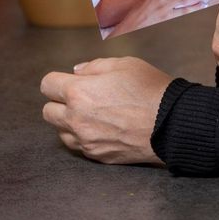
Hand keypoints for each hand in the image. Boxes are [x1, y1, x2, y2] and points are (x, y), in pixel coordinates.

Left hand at [40, 57, 171, 164]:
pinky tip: (101, 128)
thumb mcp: (125, 64)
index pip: (47, 85)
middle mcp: (76, 118)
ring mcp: (85, 140)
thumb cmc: (150, 90)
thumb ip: (95, 66)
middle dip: (60, 102)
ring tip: (93, 114)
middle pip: (48, 111)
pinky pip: (78, 146)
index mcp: (79, 92)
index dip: (57, 80)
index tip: (69, 81)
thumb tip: (77, 72)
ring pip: (61, 131)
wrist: (171, 123)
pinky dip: (83, 137)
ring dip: (70, 121)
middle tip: (81, 97)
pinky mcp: (96, 155)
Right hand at [109, 0, 205, 36]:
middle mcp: (163, 4)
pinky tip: (195, 14)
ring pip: (184, 8)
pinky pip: (180, 17)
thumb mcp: (147, 0)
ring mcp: (165, 14)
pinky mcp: (165, 22)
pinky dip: (188, 15)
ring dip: (196, 5)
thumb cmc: (136, 13)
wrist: (130, 26)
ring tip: (205, 3)